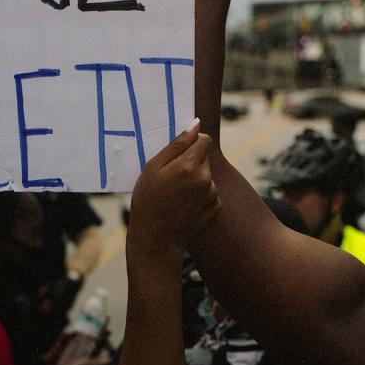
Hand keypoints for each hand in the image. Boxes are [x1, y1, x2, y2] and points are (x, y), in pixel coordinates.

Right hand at [128, 121, 219, 254]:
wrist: (156, 239)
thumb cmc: (148, 201)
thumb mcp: (153, 169)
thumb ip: (176, 145)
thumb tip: (195, 125)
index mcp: (190, 166)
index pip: (204, 140)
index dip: (191, 144)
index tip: (179, 154)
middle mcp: (206, 179)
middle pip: (205, 158)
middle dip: (192, 162)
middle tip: (172, 178)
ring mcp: (212, 194)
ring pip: (207, 176)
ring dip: (196, 180)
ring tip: (176, 195)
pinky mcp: (216, 208)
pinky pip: (210, 193)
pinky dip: (200, 196)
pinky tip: (184, 206)